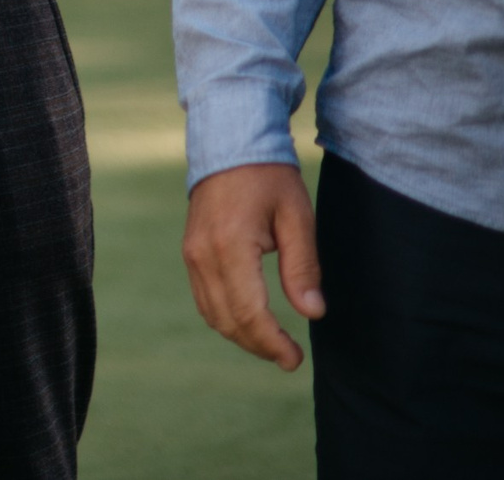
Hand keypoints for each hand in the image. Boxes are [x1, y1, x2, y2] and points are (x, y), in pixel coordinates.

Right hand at [182, 161, 324, 370]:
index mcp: (231, 245)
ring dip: (242, 336)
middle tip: (290, 358)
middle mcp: (203, 255)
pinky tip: (250, 321)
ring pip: (212, 315)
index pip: (249, 312)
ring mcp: (191, 254)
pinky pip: (204, 299)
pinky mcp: (190, 252)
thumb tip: (312, 313)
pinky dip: (226, 318)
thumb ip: (303, 266)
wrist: (228, 144)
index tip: (295, 359)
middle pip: (228, 320)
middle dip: (259, 346)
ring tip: (273, 344)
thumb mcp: (297, 217)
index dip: (272, 342)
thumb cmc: (268, 177)